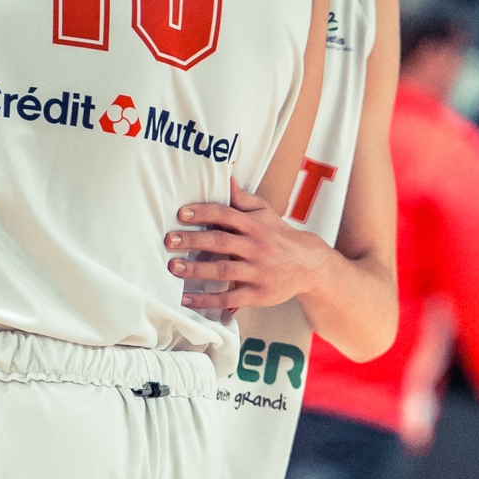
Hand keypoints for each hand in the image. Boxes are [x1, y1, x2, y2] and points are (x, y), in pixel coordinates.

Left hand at [166, 183, 328, 312]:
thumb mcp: (265, 213)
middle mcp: (256, 248)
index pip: (226, 214)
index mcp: (255, 226)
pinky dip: (206, 300)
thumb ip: (242, 199)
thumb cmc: (279, 236)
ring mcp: (257, 272)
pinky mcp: (257, 295)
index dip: (203, 212)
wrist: (308, 265)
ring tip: (173, 268)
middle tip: (170, 241)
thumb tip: (226, 178)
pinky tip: (186, 298)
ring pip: (223, 270)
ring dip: (196, 270)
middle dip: (193, 241)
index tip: (181, 214)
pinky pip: (228, 298)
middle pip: (221, 242)